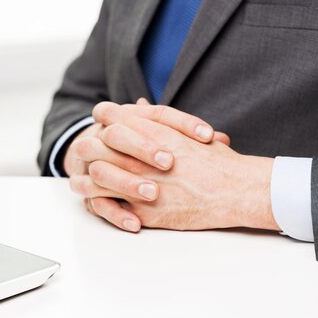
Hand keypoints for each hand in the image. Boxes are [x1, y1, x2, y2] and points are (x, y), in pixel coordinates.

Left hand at [86, 103, 278, 230]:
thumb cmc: (216, 162)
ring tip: (84, 179)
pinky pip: (110, 207)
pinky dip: (102, 204)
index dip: (101, 117)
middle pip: (94, 145)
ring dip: (87, 177)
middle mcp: (139, 157)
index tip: (100, 121)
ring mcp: (138, 184)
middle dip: (87, 146)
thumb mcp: (186, 132)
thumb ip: (156, 119)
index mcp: (151, 132)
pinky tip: (100, 202)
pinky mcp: (143, 211)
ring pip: (95, 176)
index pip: (110, 116)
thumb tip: (137, 106)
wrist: (233, 192)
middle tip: (87, 149)